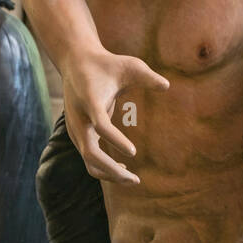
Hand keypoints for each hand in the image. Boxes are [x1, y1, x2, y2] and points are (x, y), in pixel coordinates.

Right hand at [61, 47, 169, 184]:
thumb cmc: (107, 64)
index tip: (134, 153)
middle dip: (112, 170)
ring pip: (88, 161)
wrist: (76, 62)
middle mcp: (79, 119)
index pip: (100, 126)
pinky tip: (123, 166)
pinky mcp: (78, 134)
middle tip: (136, 180)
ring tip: (133, 179)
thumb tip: (166, 86)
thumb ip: (147, 76)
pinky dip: (104, 167)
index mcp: (90, 100)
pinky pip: (89, 158)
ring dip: (109, 174)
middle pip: (90, 153)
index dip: (116, 140)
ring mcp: (76, 129)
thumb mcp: (129, 65)